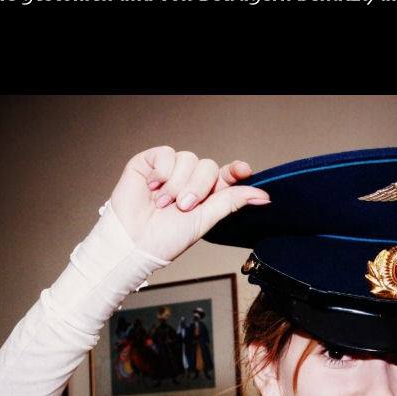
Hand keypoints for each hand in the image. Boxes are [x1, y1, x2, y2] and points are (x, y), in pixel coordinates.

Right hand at [110, 146, 269, 260]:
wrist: (134, 241)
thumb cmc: (165, 238)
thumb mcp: (205, 221)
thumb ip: (231, 202)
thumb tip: (263, 196)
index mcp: (206, 195)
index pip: (227, 175)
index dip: (236, 170)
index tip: (243, 171)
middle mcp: (190, 180)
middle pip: (208, 167)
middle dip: (197, 188)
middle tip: (182, 207)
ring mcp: (170, 169)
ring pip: (188, 159)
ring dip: (176, 184)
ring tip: (162, 203)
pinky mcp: (150, 162)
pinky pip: (166, 154)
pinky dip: (161, 172)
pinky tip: (152, 188)